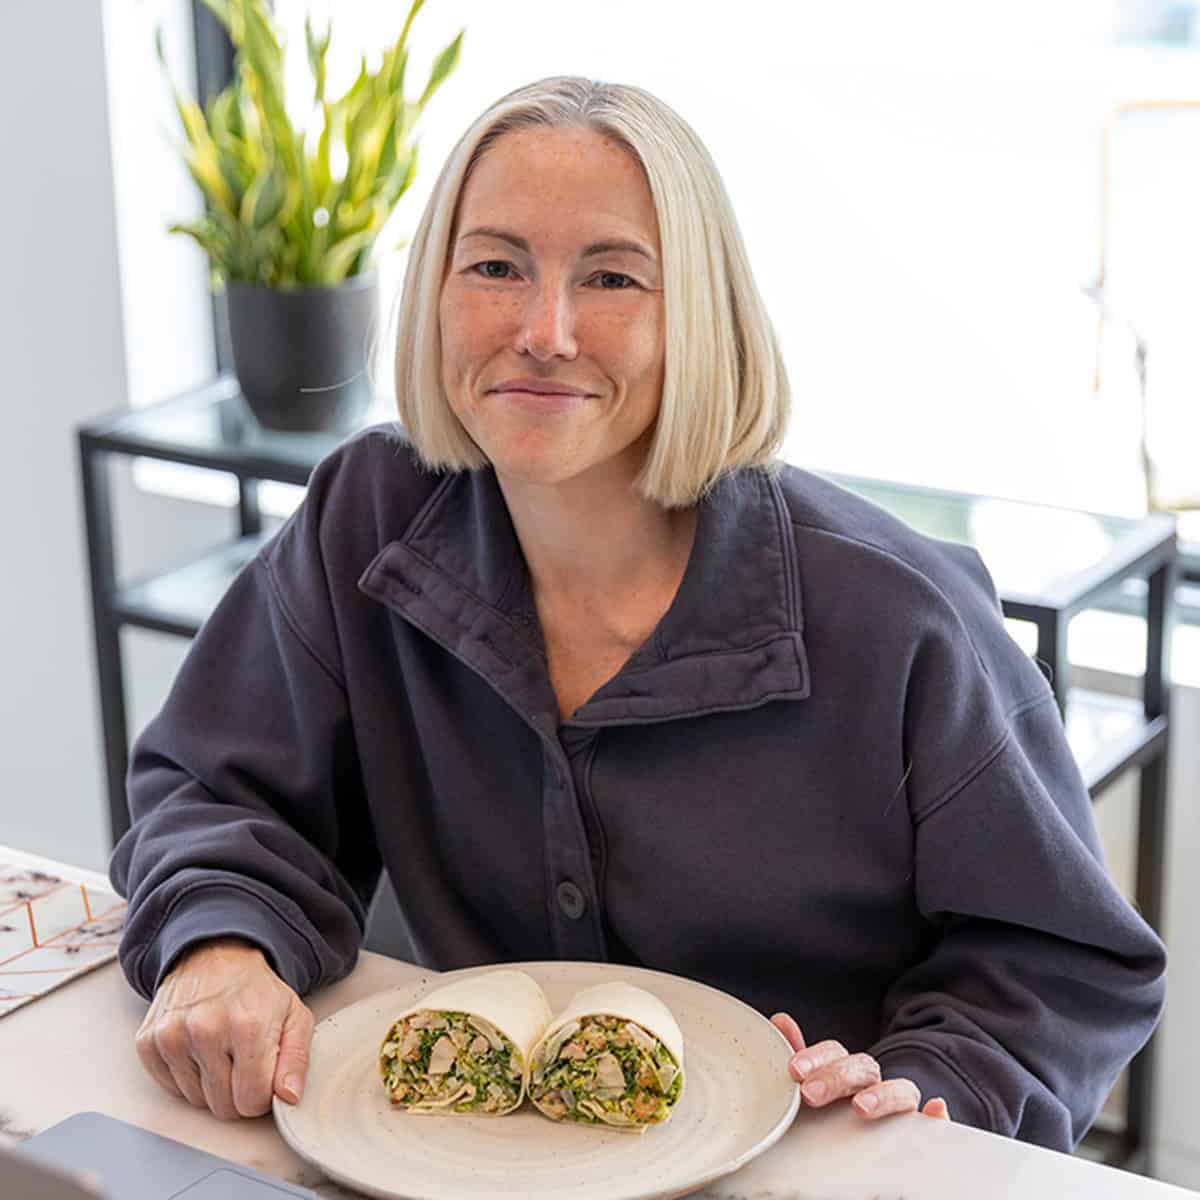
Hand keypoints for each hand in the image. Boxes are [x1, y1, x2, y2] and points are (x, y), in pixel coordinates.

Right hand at [135, 937, 313, 1120]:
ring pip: (196, 1101)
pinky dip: (186, 1077)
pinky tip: (199, 1050)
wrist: (215, 954)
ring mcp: (172, 1036)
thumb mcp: (294, 1016)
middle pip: (223, 1106)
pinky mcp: (148, 1041)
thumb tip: (289, 1096)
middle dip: (237, 1091)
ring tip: (221, 1050)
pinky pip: (170, 1089)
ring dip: (211, 1084)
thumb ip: (297, 1060)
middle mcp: (206, 1031)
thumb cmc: (255, 989)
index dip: (262, 1095)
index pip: (251, 1101)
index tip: (263, 1076)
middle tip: (243, 1060)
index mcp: (248, 1026)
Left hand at [770, 1013, 950, 1121]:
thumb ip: (797, 1059)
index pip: (834, 1053)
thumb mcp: (810, 1087)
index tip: (794, 1072)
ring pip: (900, 1089)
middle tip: (811, 1093)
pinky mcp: (918, 1132)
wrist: (857, 1149)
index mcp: (843, 1072)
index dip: (815, 1057)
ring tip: (862, 1108)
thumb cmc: (829, 1115)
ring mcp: (896, 1107)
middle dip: (836, 1076)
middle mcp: (872, 1085)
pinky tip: (934, 1109)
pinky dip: (937, 1115)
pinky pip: (933, 1122)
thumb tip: (780, 1019)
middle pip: (862, 1067)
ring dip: (882, 1095)